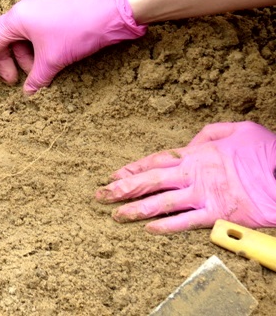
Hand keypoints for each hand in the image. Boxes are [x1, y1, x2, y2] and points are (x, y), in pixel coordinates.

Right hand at [0, 0, 146, 93]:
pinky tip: (43, 62)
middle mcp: (22, 9)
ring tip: (33, 73)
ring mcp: (36, 7)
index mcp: (16, 18)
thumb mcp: (53, 59)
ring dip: (20, 56)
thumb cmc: (78, 30)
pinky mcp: (50, 10)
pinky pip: (31, 31)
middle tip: (12, 81)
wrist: (113, 11)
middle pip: (0, 38)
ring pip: (17, 35)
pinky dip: (32, 48)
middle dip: (3, 61)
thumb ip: (37, 77)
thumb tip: (29, 91)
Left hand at [96, 121, 275, 233]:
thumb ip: (209, 133)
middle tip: (100, 195)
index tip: (115, 175)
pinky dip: (166, 226)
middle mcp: (193, 174)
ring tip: (116, 214)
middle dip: (122, 188)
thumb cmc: (264, 150)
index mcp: (195, 154)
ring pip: (160, 202)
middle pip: (149, 180)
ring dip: (135, 209)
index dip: (133, 168)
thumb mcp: (235, 130)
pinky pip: (185, 221)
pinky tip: (148, 229)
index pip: (155, 161)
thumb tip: (191, 142)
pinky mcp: (216, 214)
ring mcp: (202, 195)